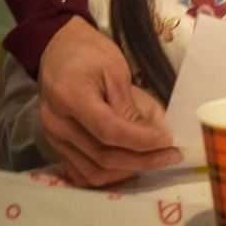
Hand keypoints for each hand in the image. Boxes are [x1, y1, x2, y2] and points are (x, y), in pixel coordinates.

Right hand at [37, 16, 180, 186]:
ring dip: (129, 170)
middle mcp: (57, 123)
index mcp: (70, 96)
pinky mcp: (56, 146)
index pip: (108, 130)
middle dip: (142, 159)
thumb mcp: (115, 69)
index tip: (168, 140)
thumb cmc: (90, 53)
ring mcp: (53, 138)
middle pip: (102, 155)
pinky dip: (109, 175)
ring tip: (156, 159)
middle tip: (171, 154)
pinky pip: (82, 172)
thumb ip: (130, 104)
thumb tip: (155, 134)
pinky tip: (132, 165)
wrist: (58, 50)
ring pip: (93, 171)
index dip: (141, 140)